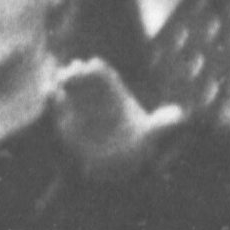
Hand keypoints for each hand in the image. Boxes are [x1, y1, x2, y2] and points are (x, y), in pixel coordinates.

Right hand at [51, 59, 181, 174]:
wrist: (118, 164)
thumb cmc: (136, 144)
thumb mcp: (150, 134)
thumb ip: (163, 123)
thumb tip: (180, 116)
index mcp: (115, 94)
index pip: (105, 74)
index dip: (98, 68)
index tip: (92, 65)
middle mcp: (96, 95)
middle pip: (83, 76)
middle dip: (76, 71)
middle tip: (71, 70)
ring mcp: (79, 104)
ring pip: (67, 85)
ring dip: (61, 79)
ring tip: (57, 82)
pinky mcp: (65, 116)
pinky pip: (56, 101)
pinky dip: (51, 95)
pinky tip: (49, 93)